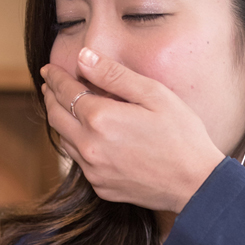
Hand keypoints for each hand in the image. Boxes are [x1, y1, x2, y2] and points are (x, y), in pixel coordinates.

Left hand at [41, 47, 224, 212]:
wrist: (196, 184)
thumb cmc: (182, 135)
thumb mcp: (154, 94)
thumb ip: (114, 75)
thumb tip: (83, 57)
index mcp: (100, 118)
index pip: (65, 92)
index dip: (55, 78)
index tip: (48, 70)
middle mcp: (90, 146)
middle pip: (56, 116)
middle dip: (51, 97)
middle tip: (51, 85)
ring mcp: (94, 170)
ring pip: (64, 140)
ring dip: (61, 121)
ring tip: (65, 107)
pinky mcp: (101, 187)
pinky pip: (79, 161)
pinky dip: (77, 144)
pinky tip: (88, 137)